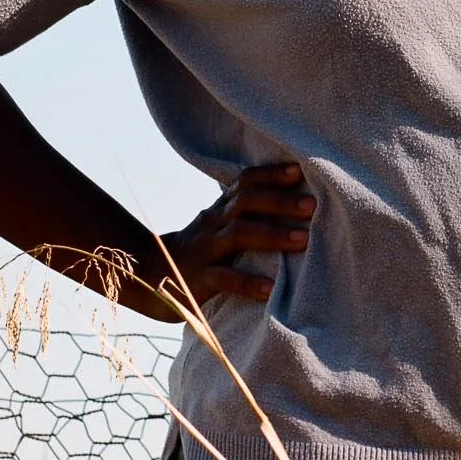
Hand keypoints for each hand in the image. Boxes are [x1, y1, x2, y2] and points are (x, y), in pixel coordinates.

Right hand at [150, 161, 314, 315]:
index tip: (299, 170)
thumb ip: (248, 214)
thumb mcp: (218, 225)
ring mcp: (205, 250)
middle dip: (280, 201)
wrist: (147, 274)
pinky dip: (247, 283)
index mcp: (221, 209)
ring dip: (272, 235)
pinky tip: (269, 289)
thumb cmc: (201, 249)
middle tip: (313, 205)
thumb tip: (298, 201)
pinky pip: (223, 278)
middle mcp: (213, 223)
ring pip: (237, 235)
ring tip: (303, 241)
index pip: (245, 182)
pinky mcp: (198, 279)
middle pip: (246, 202)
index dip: (270, 174)